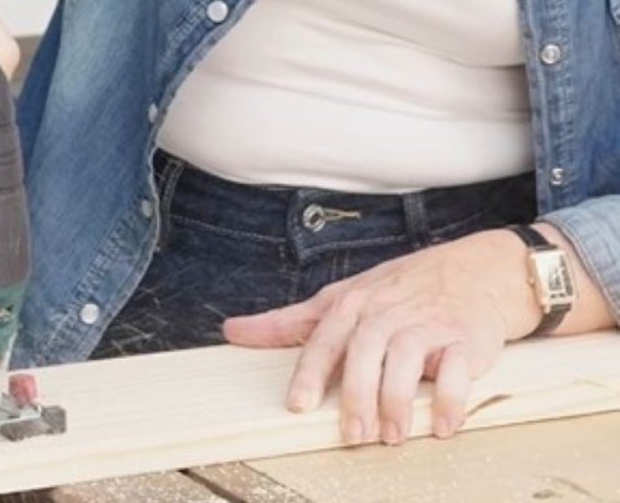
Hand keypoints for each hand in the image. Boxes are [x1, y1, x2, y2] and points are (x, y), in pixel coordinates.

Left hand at [222, 229, 540, 444]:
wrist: (474, 271)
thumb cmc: (399, 290)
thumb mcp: (341, 297)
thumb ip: (289, 321)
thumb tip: (233, 331)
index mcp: (352, 303)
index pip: (325, 337)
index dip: (311, 372)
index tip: (299, 404)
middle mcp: (386, 312)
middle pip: (364, 350)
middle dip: (357, 394)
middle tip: (351, 435)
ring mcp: (426, 323)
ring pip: (406, 358)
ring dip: (398, 400)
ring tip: (391, 435)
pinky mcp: (464, 339)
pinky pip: (456, 369)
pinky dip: (450, 398)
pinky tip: (441, 425)